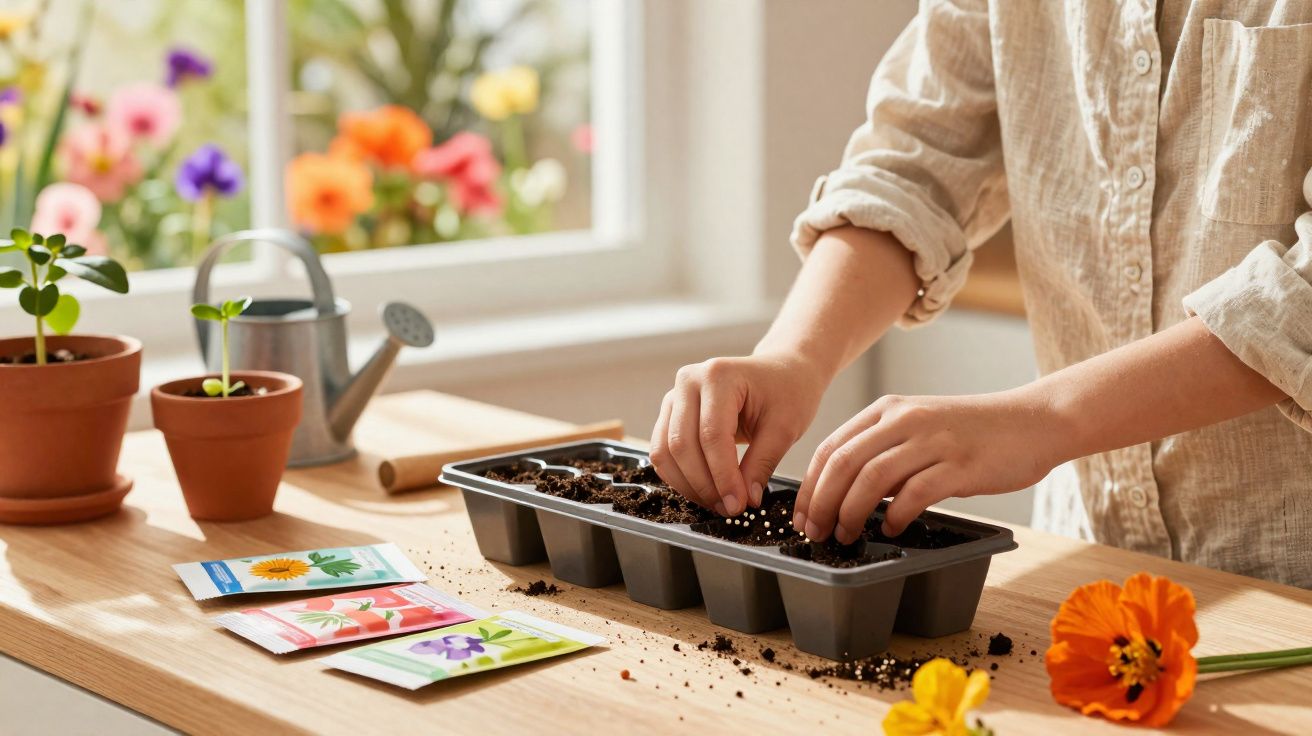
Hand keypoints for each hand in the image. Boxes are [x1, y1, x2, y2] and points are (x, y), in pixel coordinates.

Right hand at [650, 353, 827, 515]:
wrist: (782, 371)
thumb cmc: (787, 391)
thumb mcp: (785, 428)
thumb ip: (762, 464)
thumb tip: (744, 500)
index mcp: (718, 376)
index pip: (711, 435)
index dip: (722, 476)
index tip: (738, 504)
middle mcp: (689, 382)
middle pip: (682, 444)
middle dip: (704, 484)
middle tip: (729, 508)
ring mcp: (675, 396)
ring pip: (665, 451)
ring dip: (688, 484)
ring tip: (718, 503)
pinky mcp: (671, 412)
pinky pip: (663, 451)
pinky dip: (680, 476)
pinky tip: (705, 490)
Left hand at [793, 389, 1060, 542]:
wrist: (1033, 421)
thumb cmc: (972, 432)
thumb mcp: (919, 428)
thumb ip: (883, 451)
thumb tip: (843, 493)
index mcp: (887, 410)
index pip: (830, 448)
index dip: (810, 487)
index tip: (802, 517)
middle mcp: (905, 420)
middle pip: (843, 464)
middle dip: (821, 504)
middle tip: (816, 533)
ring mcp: (932, 441)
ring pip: (872, 479)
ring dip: (852, 513)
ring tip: (847, 536)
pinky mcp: (960, 465)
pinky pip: (915, 493)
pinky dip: (895, 515)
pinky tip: (892, 528)